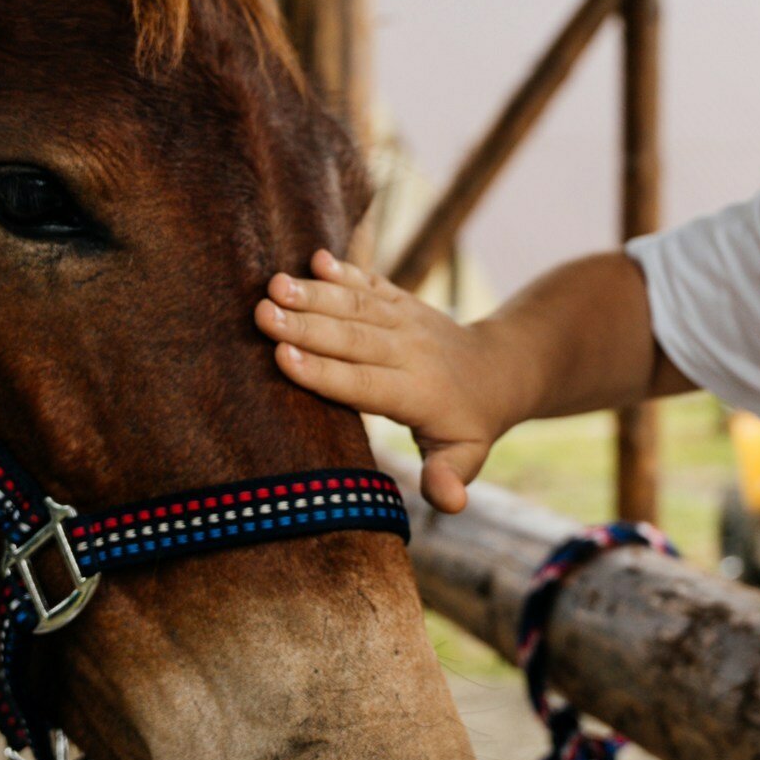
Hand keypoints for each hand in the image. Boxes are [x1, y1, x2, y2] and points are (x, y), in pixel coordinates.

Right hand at [256, 249, 512, 512]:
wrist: (497, 370)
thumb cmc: (469, 424)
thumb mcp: (467, 456)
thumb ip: (450, 477)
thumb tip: (451, 502)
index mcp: (417, 393)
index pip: (365, 382)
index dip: (323, 372)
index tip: (283, 359)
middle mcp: (409, 351)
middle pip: (353, 337)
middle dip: (305, 326)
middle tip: (262, 315)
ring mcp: (405, 320)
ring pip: (357, 304)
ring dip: (314, 293)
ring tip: (273, 284)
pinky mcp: (400, 301)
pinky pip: (372, 282)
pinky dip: (344, 269)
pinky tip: (314, 257)